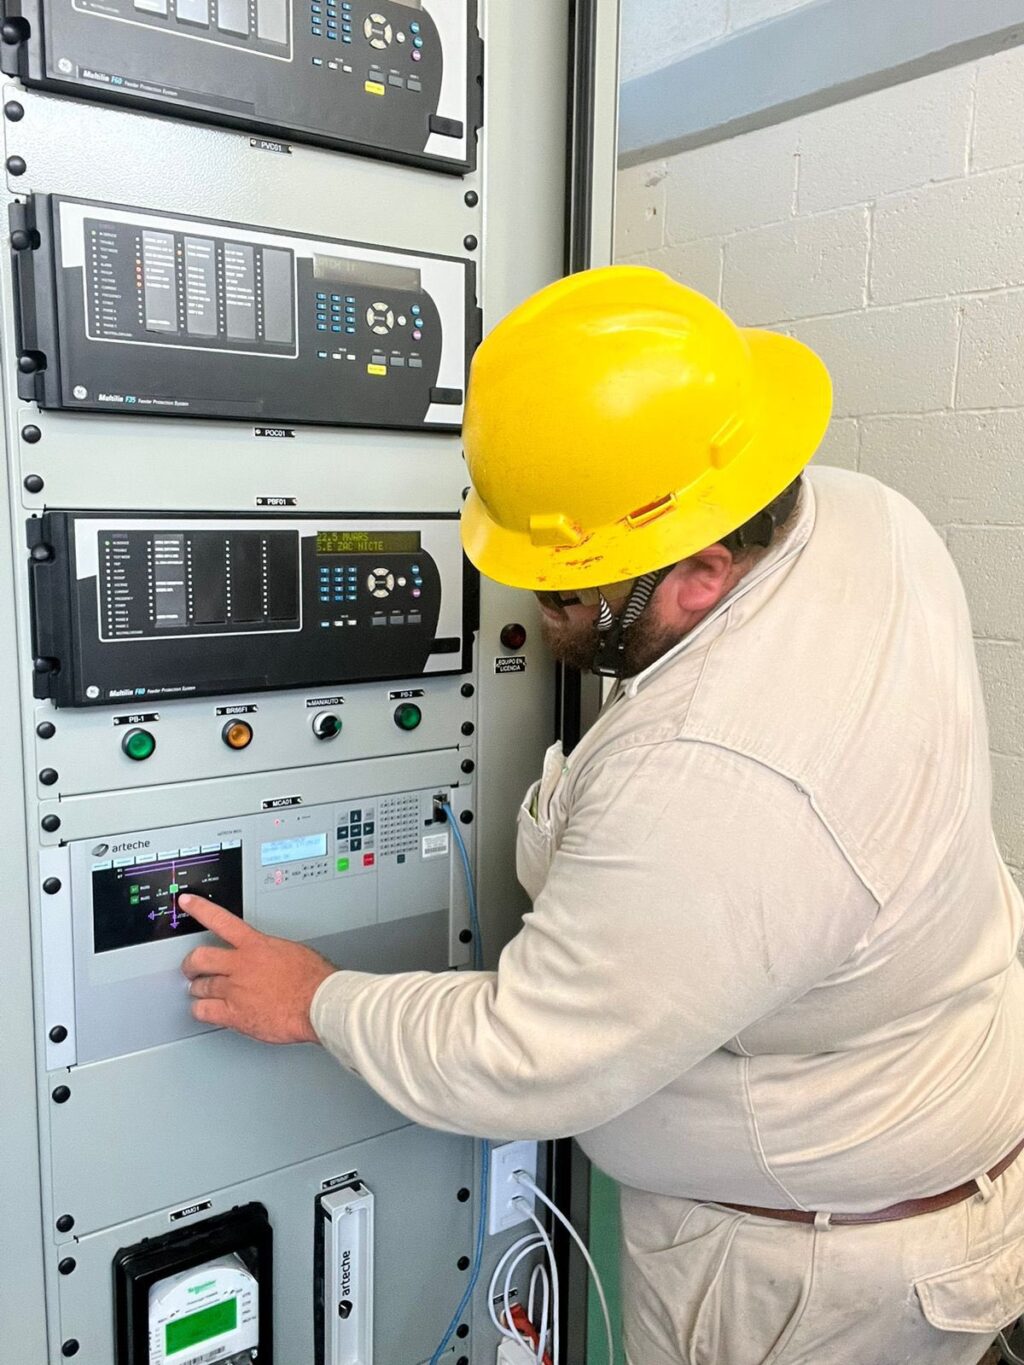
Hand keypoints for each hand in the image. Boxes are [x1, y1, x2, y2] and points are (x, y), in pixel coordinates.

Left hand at [180, 895, 336, 1044]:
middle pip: (199, 958)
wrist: (318, 1002)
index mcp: (255, 945)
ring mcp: (235, 990)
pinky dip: (201, 1010)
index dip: (200, 909)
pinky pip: (204, 1011)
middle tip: (191, 967)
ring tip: (202, 992)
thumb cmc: (313, 979)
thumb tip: (268, 955)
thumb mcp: (291, 951)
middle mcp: (240, 965)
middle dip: (191, 964)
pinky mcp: (234, 1014)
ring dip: (199, 990)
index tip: (186, 902)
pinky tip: (206, 1010)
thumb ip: (270, 951)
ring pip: (200, 987)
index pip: (220, 920)